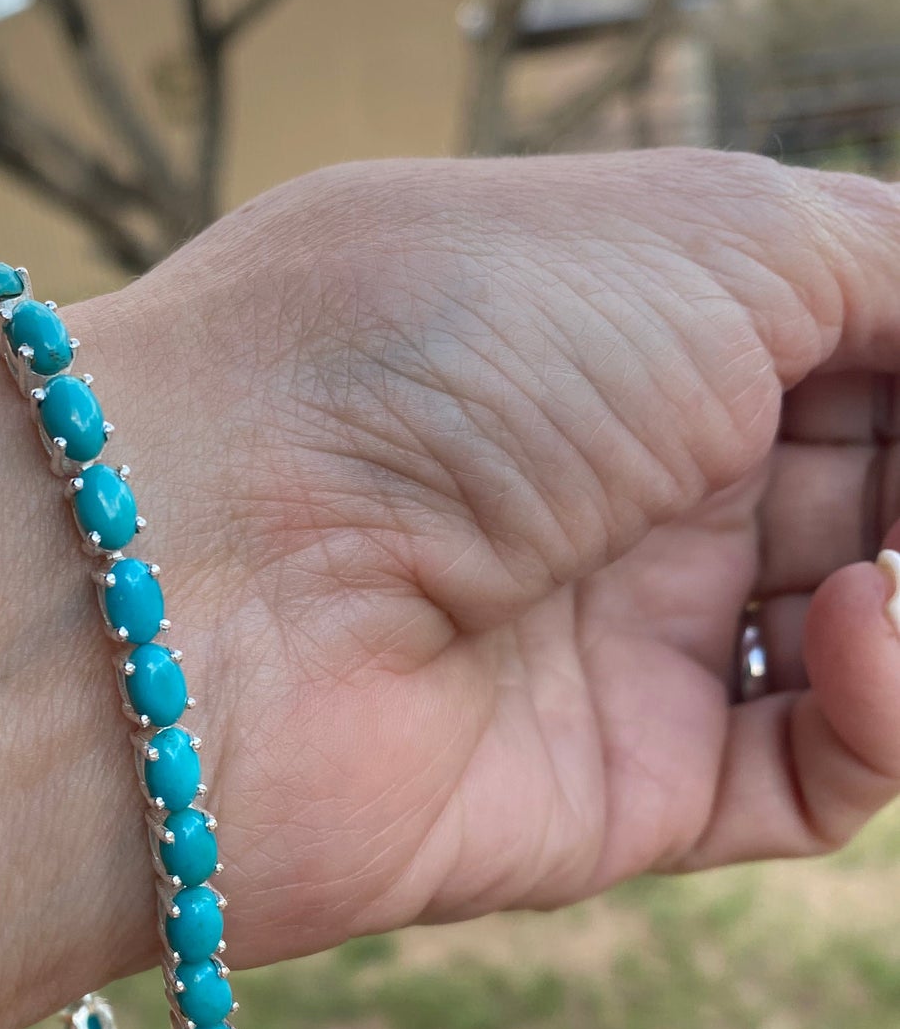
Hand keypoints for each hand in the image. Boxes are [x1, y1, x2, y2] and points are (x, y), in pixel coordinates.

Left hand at [0, 151, 899, 1028]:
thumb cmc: (425, 360)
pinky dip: (884, 708)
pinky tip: (856, 632)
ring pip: (864, 629)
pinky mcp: (615, 791)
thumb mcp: (702, 237)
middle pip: (869, 478)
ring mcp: (619, 637)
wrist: (198, 580)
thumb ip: (882, 265)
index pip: (854, 332)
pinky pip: (813, 770)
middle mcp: (624, 477)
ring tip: (890, 570)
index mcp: (627, 320)